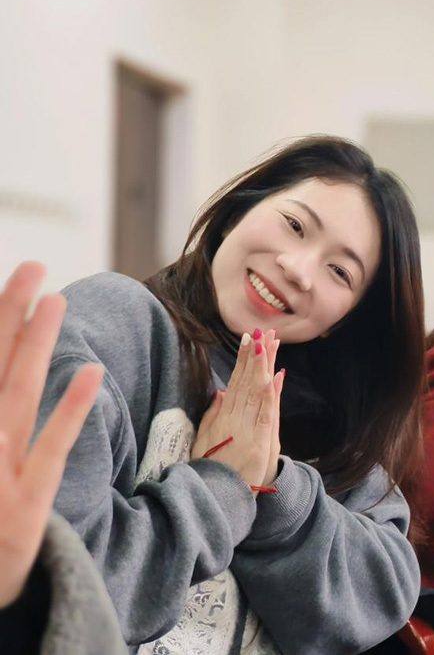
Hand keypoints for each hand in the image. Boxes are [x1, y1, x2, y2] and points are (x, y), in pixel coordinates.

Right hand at [0, 262, 103, 606]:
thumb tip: (15, 369)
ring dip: (35, 346)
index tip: (20, 279)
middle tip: (32, 266)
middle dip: (9, 315)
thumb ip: (9, 406)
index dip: (1, 322)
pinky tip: (92, 372)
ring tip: (55, 300)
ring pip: (17, 394)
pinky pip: (52, 448)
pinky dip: (70, 410)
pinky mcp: (27, 501)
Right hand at [192, 329, 280, 493]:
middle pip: (247, 383)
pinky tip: (274, 378)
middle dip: (255, 357)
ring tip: (269, 345)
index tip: (248, 340)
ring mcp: (248, 432)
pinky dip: (270, 396)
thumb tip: (220, 392)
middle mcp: (234, 421)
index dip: (242, 361)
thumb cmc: (210, 472)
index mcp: (221, 419)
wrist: (216, 501)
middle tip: (262, 333)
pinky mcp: (260, 445)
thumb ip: (211, 416)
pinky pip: (266, 416)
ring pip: (257, 394)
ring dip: (264, 368)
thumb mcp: (203, 443)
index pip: (235, 383)